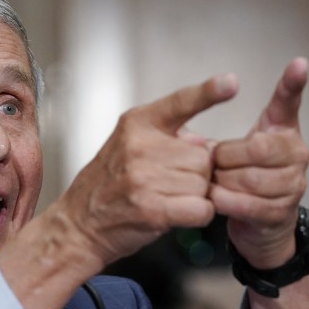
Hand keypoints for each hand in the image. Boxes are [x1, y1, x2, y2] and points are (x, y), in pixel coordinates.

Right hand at [57, 74, 238, 271]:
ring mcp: (145, 178)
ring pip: (204, 184)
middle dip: (196, 173)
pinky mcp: (152, 209)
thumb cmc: (107, 187)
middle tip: (169, 184)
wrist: (79, 225)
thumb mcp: (128, 145)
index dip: (208, 93)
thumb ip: (166, 137)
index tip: (230, 83)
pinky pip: (201, 208)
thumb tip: (203, 144)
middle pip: (203, 156)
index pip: (180, 102)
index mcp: (138, 124)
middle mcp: (141, 146)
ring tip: (167, 199)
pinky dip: (198, 215)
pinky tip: (178, 214)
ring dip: (195, 196)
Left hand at [209, 57, 308, 268]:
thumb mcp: (238, 152)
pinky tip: (216, 199)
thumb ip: (226, 137)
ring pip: (251, 178)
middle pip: (258, 148)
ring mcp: (294, 184)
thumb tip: (196, 130)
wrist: (260, 226)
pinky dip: (226, 201)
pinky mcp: (281, 211)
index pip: (289, 104)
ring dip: (223, 181)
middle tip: (214, 165)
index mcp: (284, 132)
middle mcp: (297, 154)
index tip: (299, 64)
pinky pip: (249, 203)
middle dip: (227, 157)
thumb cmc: (245, 180)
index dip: (293, 85)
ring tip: (214, 183)